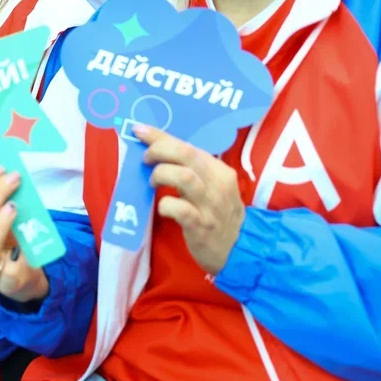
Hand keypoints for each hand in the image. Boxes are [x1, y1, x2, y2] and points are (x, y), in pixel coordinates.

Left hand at [137, 124, 244, 275]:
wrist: (241, 250)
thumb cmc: (220, 215)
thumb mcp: (214, 187)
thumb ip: (194, 171)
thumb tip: (160, 152)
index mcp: (219, 170)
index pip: (188, 145)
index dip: (160, 136)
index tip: (139, 130)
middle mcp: (217, 184)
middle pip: (186, 154)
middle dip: (159, 150)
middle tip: (146, 159)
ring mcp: (209, 205)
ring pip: (184, 177)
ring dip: (161, 174)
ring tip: (153, 182)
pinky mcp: (201, 226)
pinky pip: (180, 209)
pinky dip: (166, 205)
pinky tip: (163, 208)